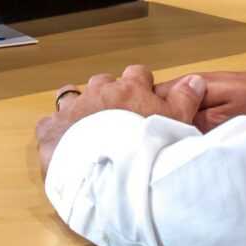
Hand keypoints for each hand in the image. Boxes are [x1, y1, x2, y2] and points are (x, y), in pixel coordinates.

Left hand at [33, 63, 199, 173]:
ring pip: (73, 96)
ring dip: (81, 108)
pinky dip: (57, 130)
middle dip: (110, 96)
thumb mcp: (177, 122)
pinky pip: (51, 123)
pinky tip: (64, 144)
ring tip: (88, 127)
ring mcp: (73, 109)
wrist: (111, 171)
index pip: (138, 74)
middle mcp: (99, 92)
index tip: (146, 99)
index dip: (142, 85)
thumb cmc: (147, 147)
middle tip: (119, 118)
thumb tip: (195, 80)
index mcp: (130, 88)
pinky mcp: (51, 129)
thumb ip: (186, 98)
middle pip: (104, 82)